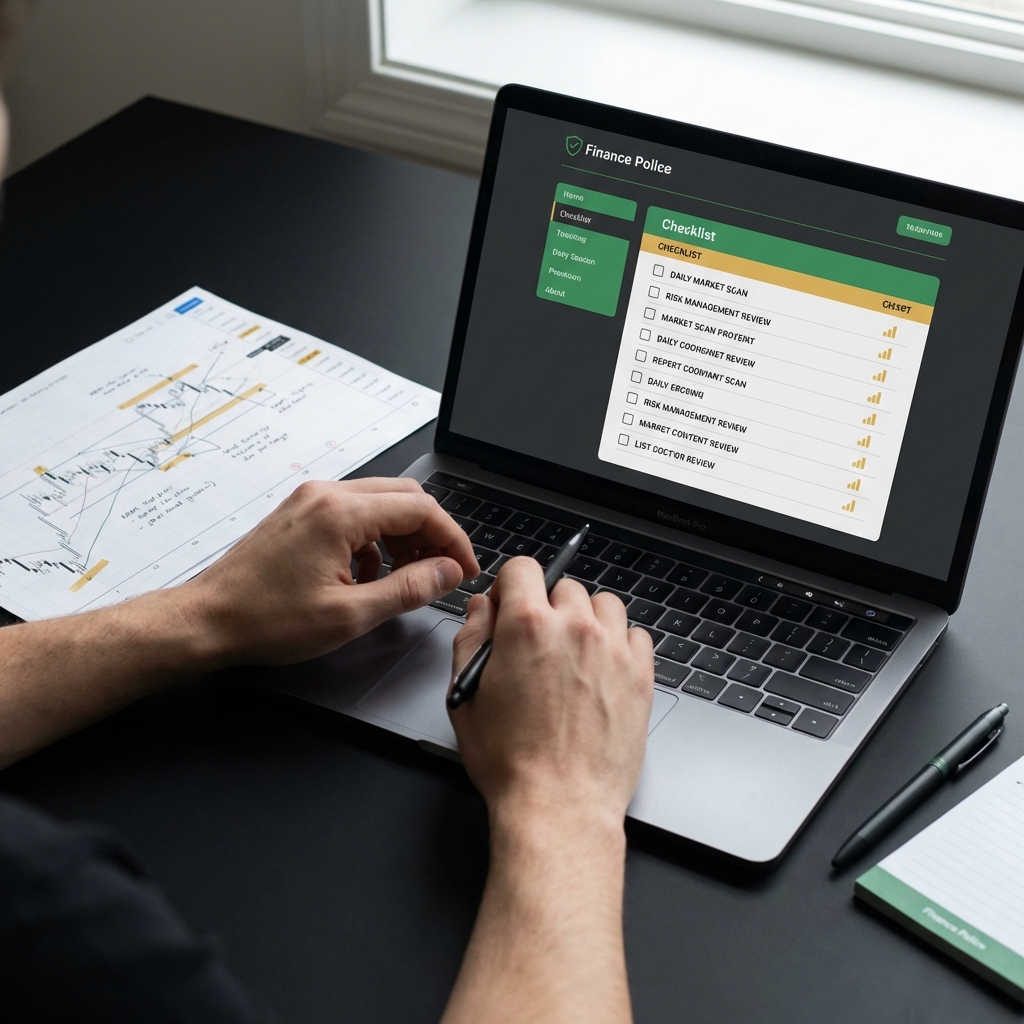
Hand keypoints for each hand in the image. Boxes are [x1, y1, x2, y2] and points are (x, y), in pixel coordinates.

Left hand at [179, 477, 478, 666]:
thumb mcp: (349, 615)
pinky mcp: (301, 513)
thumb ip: (408, 590)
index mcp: (340, 513)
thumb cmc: (264, 619)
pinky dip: (374, 541)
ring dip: (403, 539)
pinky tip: (366, 578)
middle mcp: (326, 495)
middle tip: (442, 572)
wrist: (207, 619)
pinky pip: (355, 515)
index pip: (420, 509)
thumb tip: (447, 573)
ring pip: (380, 505)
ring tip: (405, 580)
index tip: (464, 568)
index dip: (452, 540)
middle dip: (431, 535)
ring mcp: (311, 501)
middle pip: (405, 498)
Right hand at [441, 558, 652, 1023]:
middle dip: (548, 605)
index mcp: (526, 625)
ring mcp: (613, 649)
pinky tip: (603, 669)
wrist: (559, 806)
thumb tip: (481, 608)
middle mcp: (574, 627)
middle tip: (538, 642)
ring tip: (574, 652)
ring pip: (604, 603)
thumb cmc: (511, 762)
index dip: (511, 586)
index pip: (523, 568)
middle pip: (564, 585)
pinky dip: (620, 643)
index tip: (510, 607)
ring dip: (588, 618)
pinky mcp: (640, 675)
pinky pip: (636, 635)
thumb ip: (471, 638)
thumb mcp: (466, 695)